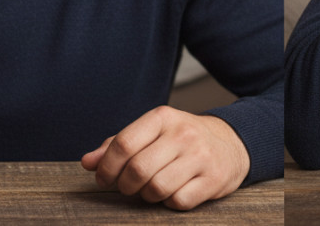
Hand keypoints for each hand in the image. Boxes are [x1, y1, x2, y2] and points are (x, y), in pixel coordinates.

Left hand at [80, 106, 250, 210]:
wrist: (231, 143)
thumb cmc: (181, 140)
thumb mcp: (152, 133)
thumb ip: (118, 145)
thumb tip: (88, 162)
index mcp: (163, 117)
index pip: (123, 143)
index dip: (106, 167)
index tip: (103, 178)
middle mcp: (183, 134)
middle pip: (137, 169)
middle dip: (125, 185)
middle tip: (128, 187)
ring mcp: (201, 156)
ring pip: (156, 188)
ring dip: (147, 196)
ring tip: (152, 188)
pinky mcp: (214, 179)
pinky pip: (178, 201)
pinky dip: (170, 203)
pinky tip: (175, 191)